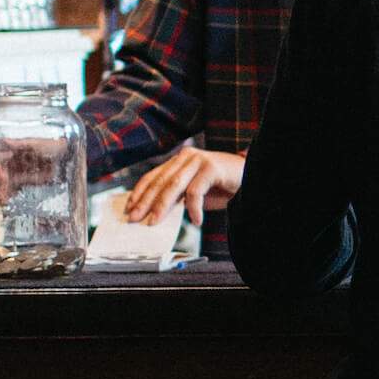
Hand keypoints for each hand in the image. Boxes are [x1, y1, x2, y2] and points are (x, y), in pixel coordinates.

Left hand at [127, 147, 244, 226]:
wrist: (249, 176)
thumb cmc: (221, 186)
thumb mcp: (193, 192)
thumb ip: (176, 197)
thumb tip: (152, 212)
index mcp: (179, 161)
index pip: (153, 176)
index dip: (139, 192)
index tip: (128, 208)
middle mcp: (186, 157)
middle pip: (160, 182)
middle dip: (145, 202)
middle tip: (135, 218)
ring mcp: (199, 160)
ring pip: (173, 185)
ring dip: (162, 206)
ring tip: (154, 221)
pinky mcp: (211, 168)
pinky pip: (196, 192)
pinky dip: (194, 209)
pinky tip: (196, 220)